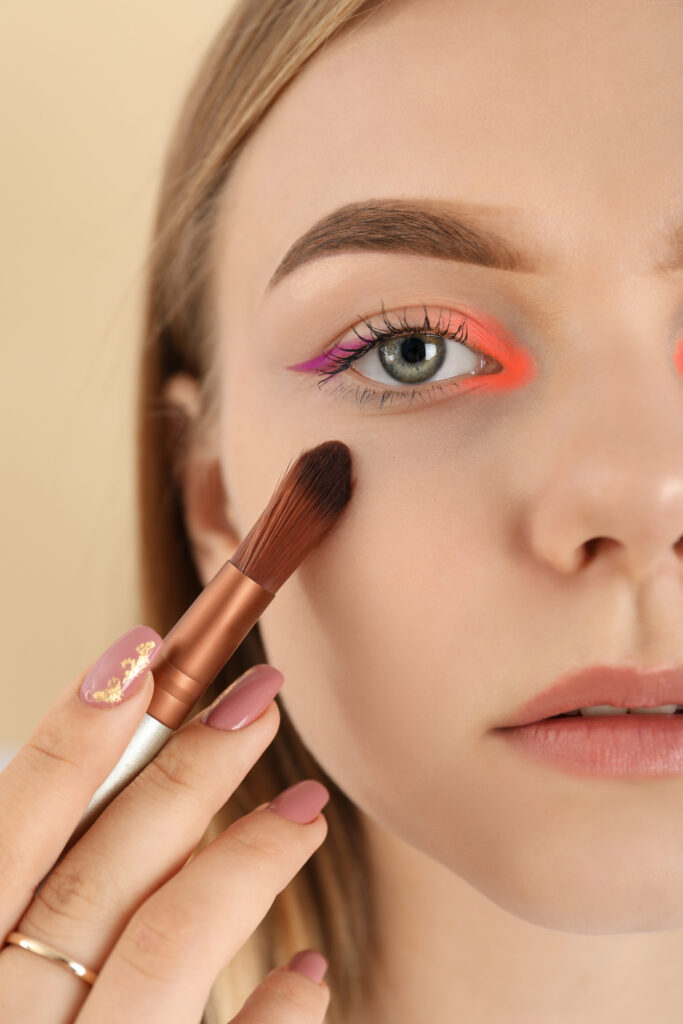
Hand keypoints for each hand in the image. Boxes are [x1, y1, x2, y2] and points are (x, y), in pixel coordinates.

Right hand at [0, 624, 330, 1022]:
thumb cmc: (18, 1014)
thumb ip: (24, 875)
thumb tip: (106, 759)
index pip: (8, 838)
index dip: (70, 740)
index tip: (141, 653)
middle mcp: (7, 1023)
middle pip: (100, 877)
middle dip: (185, 774)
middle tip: (259, 700)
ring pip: (169, 948)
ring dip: (247, 861)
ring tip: (310, 806)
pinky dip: (274, 1011)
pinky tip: (309, 967)